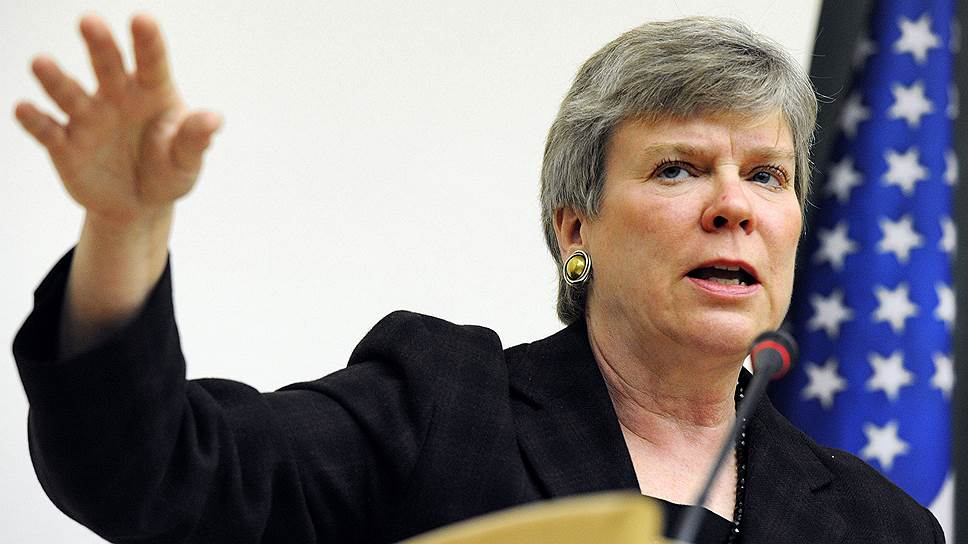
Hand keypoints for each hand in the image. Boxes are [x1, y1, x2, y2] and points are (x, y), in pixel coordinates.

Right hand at [14, 13, 219, 227]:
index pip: (152, 62)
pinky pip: (47, 129)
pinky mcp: (64, 144)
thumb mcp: (187, 160)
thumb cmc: (168, 172)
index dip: (148, 41)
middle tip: (90, 21)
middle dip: (99, 44)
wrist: (139, 205)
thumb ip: (195, 139)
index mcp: (152, 92)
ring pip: (69, 92)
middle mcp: (116, 96)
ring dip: (55, 78)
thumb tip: (214, 120)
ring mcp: (87, 118)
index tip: (143, 19)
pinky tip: (24, 108)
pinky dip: (34, 120)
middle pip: (107, 65)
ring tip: (41, 63)